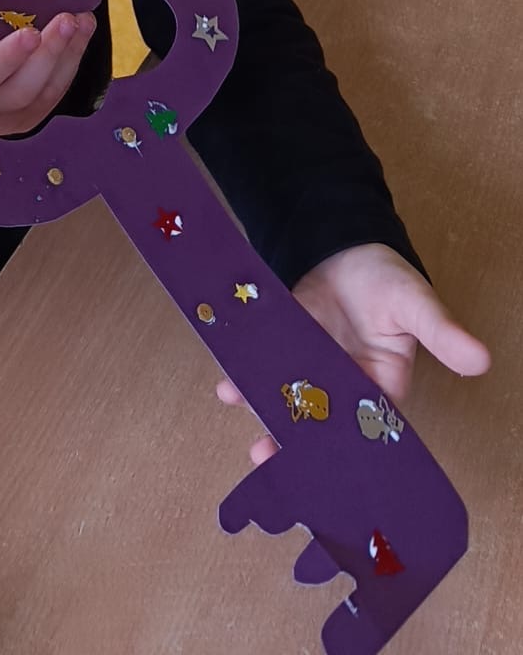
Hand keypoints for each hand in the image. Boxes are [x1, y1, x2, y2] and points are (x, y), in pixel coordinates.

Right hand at [0, 0, 95, 137]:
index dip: (7, 58)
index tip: (30, 31)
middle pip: (19, 91)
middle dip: (47, 55)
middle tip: (66, 20)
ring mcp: (11, 118)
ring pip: (43, 95)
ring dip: (66, 55)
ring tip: (80, 20)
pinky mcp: (33, 117)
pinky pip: (56, 93)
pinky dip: (72, 62)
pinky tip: (82, 32)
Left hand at [216, 241, 489, 465]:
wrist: (346, 243)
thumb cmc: (388, 278)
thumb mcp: (415, 302)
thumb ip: (442, 332)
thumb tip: (482, 359)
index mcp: (382, 384)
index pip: (369, 428)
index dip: (351, 449)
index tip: (332, 468)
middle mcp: (344, 385)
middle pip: (323, 426)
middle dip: (301, 445)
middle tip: (275, 461)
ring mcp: (312, 369)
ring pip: (291, 406)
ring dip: (270, 421)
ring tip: (253, 443)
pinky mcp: (285, 348)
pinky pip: (266, 373)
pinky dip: (247, 382)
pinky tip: (229, 388)